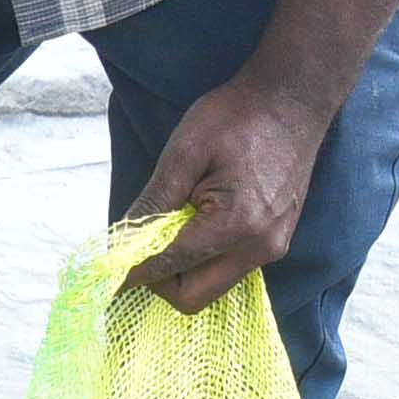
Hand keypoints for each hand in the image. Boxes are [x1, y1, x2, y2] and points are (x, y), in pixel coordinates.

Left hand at [121, 73, 330, 313]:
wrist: (292, 101)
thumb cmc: (236, 118)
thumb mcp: (183, 153)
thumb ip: (153, 203)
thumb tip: (120, 241)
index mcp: (237, 225)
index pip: (172, 268)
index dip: (133, 272)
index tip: (106, 271)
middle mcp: (261, 247)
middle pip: (195, 297)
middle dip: (157, 282)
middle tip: (133, 252)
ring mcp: (273, 246)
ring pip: (212, 287)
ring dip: (180, 272)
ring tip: (161, 232)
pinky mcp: (276, 239)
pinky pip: (229, 269)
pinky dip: (201, 261)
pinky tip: (186, 227)